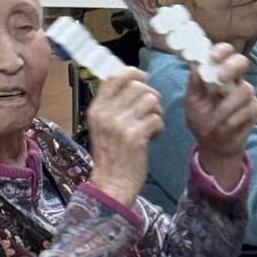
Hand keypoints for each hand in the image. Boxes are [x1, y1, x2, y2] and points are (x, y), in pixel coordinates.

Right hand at [86, 68, 163, 205]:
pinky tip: (153, 137)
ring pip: (150, 100)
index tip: (143, 78)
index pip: (114, 77)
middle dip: (151, 96)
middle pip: (138, 86)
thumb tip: (134, 83)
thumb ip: (112, 106)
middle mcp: (106, 114)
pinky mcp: (136, 137)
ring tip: (152, 125)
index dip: (133, 72)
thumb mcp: (102, 127)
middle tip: (152, 111)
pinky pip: (157, 119)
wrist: (111, 184)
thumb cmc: (110, 156)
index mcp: (96, 109)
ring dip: (157, 111)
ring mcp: (120, 125)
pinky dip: (159, 127)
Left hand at [185, 43, 256, 190]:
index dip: (222, 51)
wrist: (213, 143)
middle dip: (232, 67)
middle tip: (220, 78)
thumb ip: (195, 82)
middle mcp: (234, 80)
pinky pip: (248, 109)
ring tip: (217, 119)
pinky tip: (226, 127)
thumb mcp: (192, 101)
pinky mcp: (254, 108)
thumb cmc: (201, 120)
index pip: (224, 53)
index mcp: (218, 73)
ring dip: (228, 105)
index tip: (213, 58)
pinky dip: (234, 119)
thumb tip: (195, 62)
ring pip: (246, 89)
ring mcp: (246, 94)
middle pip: (242, 61)